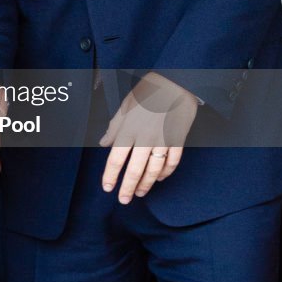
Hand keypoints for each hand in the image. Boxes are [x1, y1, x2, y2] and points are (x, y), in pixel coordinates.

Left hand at [99, 72, 197, 203]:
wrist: (176, 82)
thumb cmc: (148, 92)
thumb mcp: (125, 106)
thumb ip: (114, 126)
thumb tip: (103, 144)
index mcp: (129, 129)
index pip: (116, 158)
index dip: (110, 175)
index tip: (107, 188)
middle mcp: (145, 138)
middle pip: (134, 169)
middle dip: (128, 187)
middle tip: (123, 200)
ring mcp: (163, 141)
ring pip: (153, 170)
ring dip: (146, 184)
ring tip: (140, 193)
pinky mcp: (178, 140)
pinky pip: (172, 162)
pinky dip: (165, 173)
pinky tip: (158, 178)